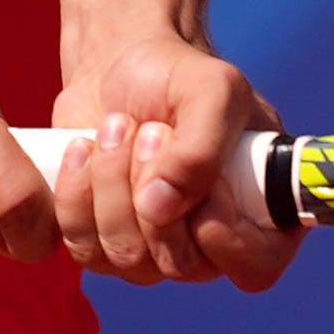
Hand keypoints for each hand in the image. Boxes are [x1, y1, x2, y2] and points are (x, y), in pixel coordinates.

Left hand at [48, 33, 300, 291]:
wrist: (120, 68)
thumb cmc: (180, 78)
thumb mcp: (213, 91)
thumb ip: (201, 149)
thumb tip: (158, 209)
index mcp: (257, 213)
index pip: (255, 265)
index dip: (226, 235)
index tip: (206, 183)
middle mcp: (207, 245)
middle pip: (180, 263)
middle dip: (154, 186)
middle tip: (152, 129)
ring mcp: (153, 252)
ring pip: (126, 254)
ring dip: (113, 180)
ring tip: (118, 125)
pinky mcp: (101, 246)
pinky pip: (83, 247)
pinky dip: (76, 191)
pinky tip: (84, 146)